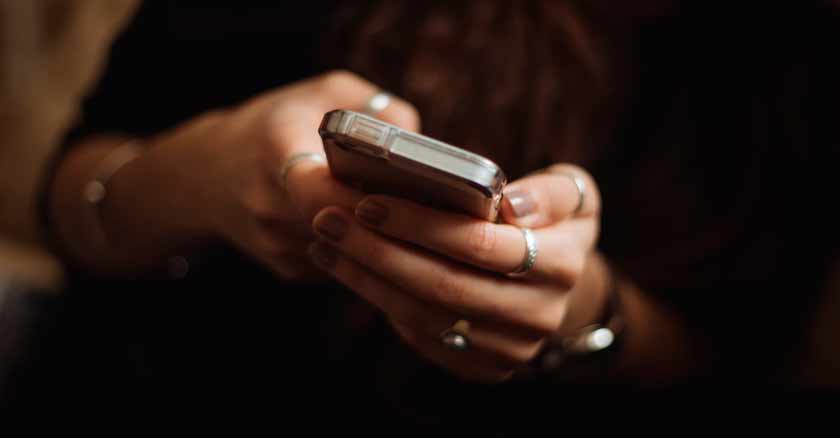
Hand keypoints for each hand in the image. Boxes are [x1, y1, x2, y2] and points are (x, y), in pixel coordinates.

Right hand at [129, 71, 418, 278]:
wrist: (207, 175)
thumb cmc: (277, 124)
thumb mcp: (324, 92)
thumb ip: (376, 108)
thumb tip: (423, 146)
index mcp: (275, 151)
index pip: (320, 188)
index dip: (365, 197)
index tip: (408, 193)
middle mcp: (269, 204)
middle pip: (343, 227)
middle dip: (389, 222)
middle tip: (434, 213)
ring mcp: (276, 244)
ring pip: (348, 252)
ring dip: (383, 241)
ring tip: (421, 223)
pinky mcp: (288, 269)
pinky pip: (340, 264)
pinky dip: (366, 251)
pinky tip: (385, 233)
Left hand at [308, 164, 603, 381]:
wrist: (554, 283)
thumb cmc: (551, 222)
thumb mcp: (570, 193)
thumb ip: (551, 192)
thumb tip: (511, 205)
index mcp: (563, 264)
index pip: (481, 245)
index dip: (421, 224)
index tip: (368, 201)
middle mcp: (539, 314)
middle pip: (442, 285)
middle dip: (378, 251)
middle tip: (329, 220)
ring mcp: (509, 347)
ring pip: (423, 314)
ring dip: (365, 276)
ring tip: (327, 240)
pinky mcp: (482, 366)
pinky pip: (420, 335)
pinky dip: (377, 299)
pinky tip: (346, 266)